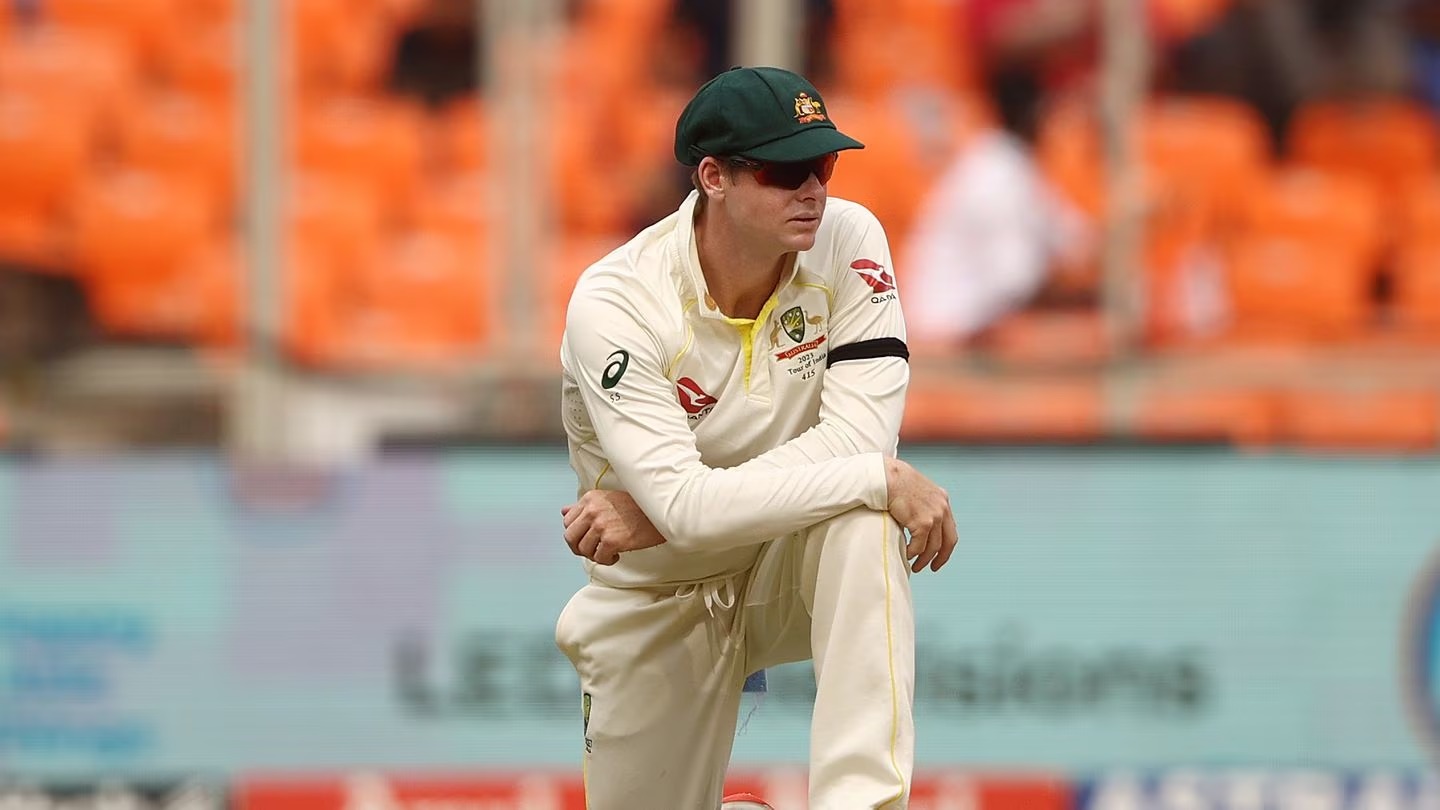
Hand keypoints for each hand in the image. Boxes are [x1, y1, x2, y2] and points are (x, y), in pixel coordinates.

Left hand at [562, 490, 666, 564]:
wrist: (661, 512)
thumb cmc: (638, 507)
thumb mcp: (607, 500)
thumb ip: (584, 507)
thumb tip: (564, 511)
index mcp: (590, 499)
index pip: (567, 521)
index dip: (577, 534)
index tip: (588, 538)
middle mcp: (592, 510)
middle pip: (569, 537)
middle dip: (579, 548)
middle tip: (593, 550)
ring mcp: (601, 525)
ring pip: (583, 550)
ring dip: (595, 555)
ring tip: (608, 552)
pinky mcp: (611, 540)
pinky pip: (599, 558)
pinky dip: (607, 560)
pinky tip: (617, 555)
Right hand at [884, 458, 957, 572]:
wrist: (886, 476)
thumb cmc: (894, 481)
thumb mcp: (916, 491)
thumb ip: (921, 505)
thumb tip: (916, 521)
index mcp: (942, 500)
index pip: (950, 529)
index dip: (946, 546)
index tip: (939, 556)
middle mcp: (942, 508)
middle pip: (948, 541)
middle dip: (941, 558)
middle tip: (932, 567)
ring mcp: (934, 515)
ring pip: (933, 547)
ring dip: (924, 559)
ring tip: (915, 566)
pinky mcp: (923, 522)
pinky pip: (919, 546)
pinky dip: (913, 553)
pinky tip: (906, 554)